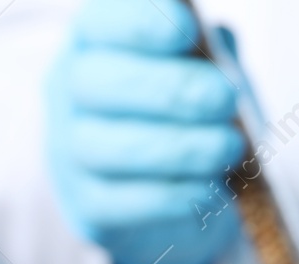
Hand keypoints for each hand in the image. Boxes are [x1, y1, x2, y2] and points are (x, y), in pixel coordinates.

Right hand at [47, 0, 245, 263]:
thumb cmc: (186, 112)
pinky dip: (171, 196)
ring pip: (107, 147)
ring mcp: (71, 150)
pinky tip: (208, 190)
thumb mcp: (200, 68)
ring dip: (177, 149)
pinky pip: (120, 202)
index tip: (186, 30)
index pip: (101, 23)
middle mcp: (70, 90)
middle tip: (225, 99)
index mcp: (96, 41)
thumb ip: (206, 50)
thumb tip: (221, 42)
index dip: (139, 24)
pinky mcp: (89, 205)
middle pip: (96, 83)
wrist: (172, 190)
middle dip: (168, 90)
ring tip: (228, 149)